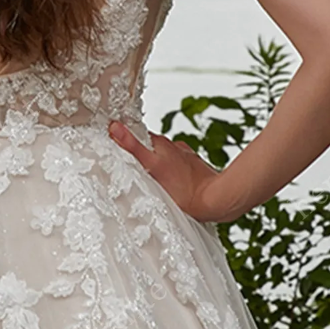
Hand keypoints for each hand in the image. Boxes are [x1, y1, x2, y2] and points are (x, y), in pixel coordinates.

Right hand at [107, 120, 227, 221]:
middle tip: (128, 170)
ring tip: (148, 181)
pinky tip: (167, 187)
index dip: (124, 141)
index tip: (114, 148)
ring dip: (154, 166)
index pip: (136, 136)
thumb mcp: (152, 166)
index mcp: (161, 143)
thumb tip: (115, 128)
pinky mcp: (192, 171)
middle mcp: (173, 148)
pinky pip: (175, 170)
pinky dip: (168, 175)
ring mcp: (184, 159)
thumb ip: (133, 147)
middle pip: (149, 148)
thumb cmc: (185, 189)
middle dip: (139, 156)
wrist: (215, 200)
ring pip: (162, 159)